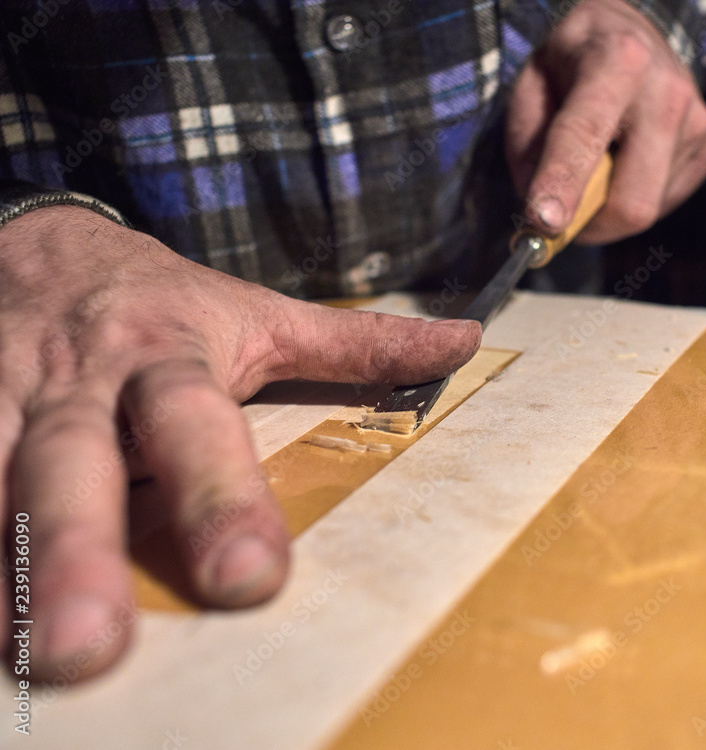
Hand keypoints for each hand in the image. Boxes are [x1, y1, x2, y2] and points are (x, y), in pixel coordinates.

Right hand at [0, 206, 480, 680]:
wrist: (37, 238)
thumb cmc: (159, 297)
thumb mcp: (256, 312)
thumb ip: (356, 341)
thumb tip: (464, 342)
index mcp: (167, 357)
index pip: (196, 426)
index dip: (220, 496)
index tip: (251, 578)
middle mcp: (78, 383)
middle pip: (70, 464)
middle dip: (75, 550)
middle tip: (91, 649)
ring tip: (17, 655)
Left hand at [506, 0, 705, 243]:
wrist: (631, 33)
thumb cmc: (571, 66)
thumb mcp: (530, 88)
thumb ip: (529, 148)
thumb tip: (544, 217)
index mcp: (615, 60)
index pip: (585, 135)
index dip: (562, 184)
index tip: (544, 223)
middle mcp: (666, 90)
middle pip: (631, 201)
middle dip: (590, 225)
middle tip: (562, 217)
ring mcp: (695, 120)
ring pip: (645, 210)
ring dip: (609, 207)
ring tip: (599, 160)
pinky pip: (662, 203)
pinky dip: (633, 196)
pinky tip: (626, 159)